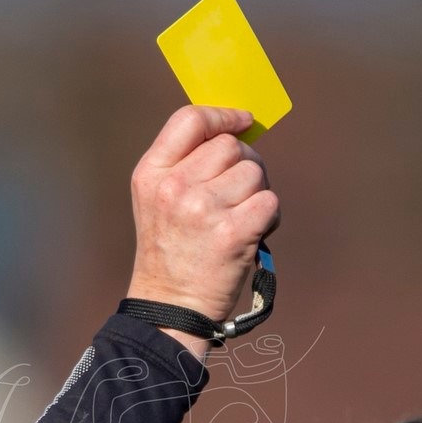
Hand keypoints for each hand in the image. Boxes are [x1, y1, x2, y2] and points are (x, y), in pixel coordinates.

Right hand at [127, 105, 280, 357]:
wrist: (170, 307)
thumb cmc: (170, 250)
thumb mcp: (157, 200)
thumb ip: (185, 163)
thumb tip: (237, 130)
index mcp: (151, 174)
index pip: (190, 119)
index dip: (222, 115)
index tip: (242, 121)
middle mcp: (174, 188)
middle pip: (230, 146)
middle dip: (243, 164)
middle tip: (236, 194)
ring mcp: (203, 210)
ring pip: (254, 173)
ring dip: (257, 193)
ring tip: (239, 219)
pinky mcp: (233, 233)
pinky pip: (269, 202)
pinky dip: (269, 217)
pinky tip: (252, 233)